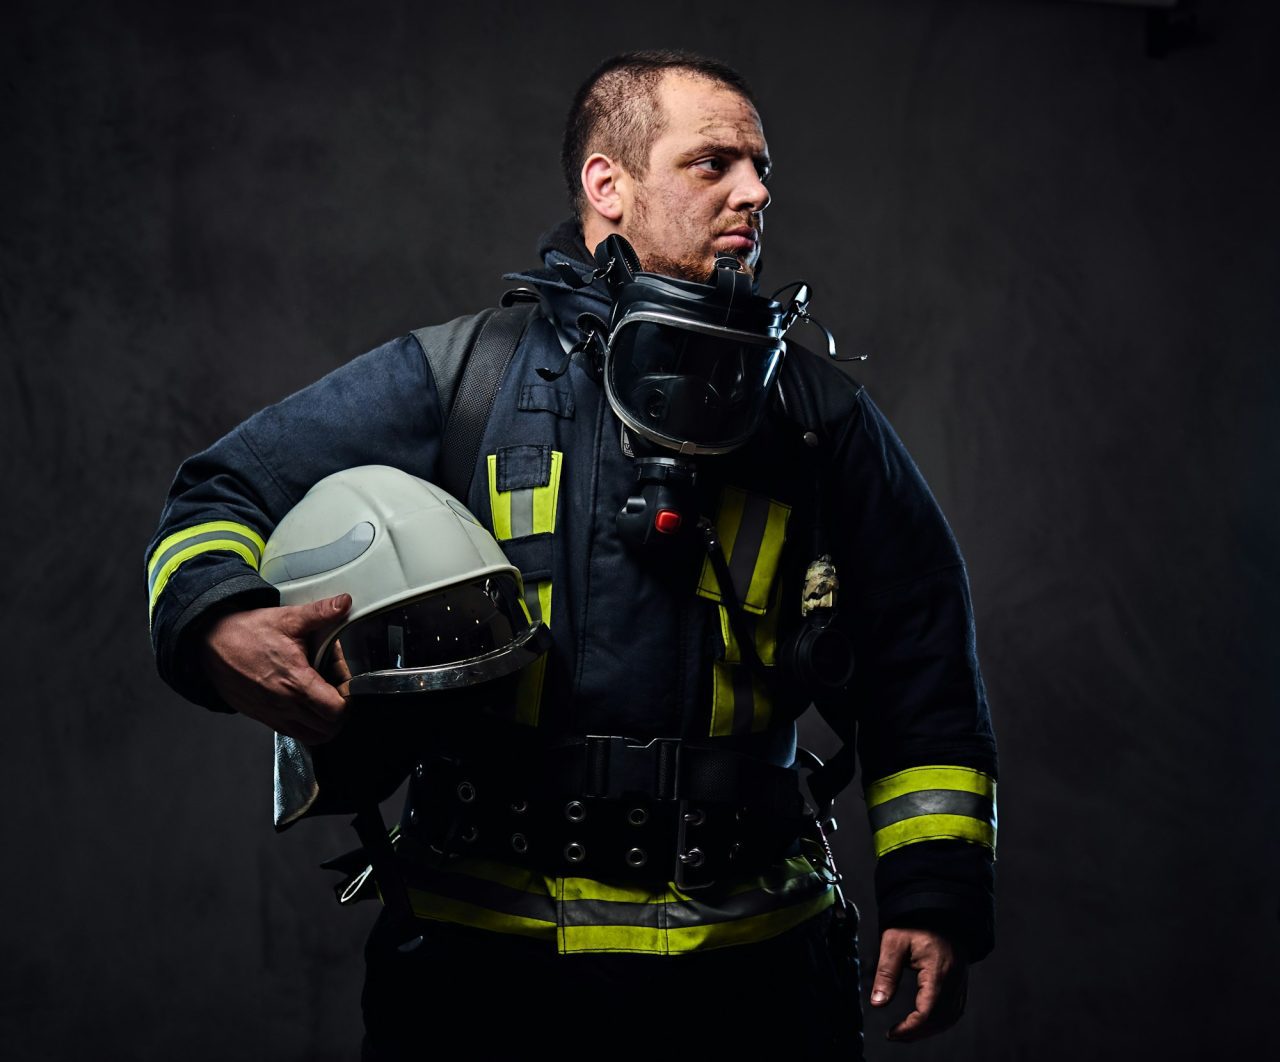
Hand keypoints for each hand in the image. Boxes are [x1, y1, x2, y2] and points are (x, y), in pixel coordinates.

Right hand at [200, 594, 351, 744]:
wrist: (210, 643)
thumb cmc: (247, 632)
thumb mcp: (288, 618)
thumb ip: (320, 613)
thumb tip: (344, 602)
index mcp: (296, 682)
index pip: (337, 710)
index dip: (349, 697)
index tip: (346, 682)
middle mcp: (285, 705)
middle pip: (329, 727)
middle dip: (340, 710)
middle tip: (337, 688)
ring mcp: (272, 715)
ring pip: (312, 736)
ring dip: (323, 722)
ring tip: (323, 698)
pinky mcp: (261, 717)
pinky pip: (292, 732)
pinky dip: (305, 725)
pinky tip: (304, 702)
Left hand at [869, 927, 967, 1041]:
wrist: (938, 909)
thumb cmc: (915, 922)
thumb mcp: (894, 942)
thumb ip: (886, 973)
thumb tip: (877, 1002)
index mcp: (939, 970)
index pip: (928, 1010)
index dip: (911, 1027)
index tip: (892, 1033)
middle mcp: (954, 979)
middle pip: (941, 1019)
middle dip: (918, 1032)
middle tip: (896, 1036)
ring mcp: (960, 981)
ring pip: (950, 1017)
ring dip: (929, 1029)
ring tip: (907, 1032)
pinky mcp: (960, 982)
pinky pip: (954, 1009)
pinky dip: (939, 1021)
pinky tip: (924, 1022)